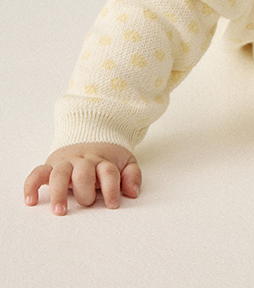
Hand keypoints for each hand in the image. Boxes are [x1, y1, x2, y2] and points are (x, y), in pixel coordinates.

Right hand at [24, 142, 140, 214]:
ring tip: (60, 211)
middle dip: (85, 191)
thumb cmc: (107, 157)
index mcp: (102, 160)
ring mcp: (65, 163)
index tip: (113, 204)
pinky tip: (30, 201)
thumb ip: (132, 175)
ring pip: (59, 174)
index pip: (107, 171)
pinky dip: (31, 185)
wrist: (92, 132)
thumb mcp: (126, 161)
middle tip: (87, 203)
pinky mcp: (50, 165)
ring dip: (59, 192)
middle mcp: (82, 160)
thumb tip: (132, 193)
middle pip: (83, 173)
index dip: (111, 188)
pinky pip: (37, 173)